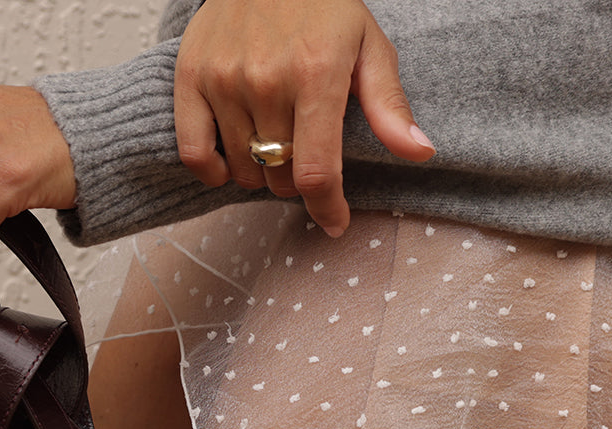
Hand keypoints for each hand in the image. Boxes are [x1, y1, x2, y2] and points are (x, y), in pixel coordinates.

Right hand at [173, 0, 435, 236]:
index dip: (328, 209)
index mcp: (317, 73)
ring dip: (261, 172)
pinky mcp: (191, 79)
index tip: (335, 223)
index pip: (318, 172)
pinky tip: (231, 163)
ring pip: (244, 172)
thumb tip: (420, 152)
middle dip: (298, 180)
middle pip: (281, 178)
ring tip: (272, 141)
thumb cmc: (322, 5)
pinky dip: (214, 171)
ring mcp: (224, 80)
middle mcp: (267, 80)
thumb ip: (389, 104)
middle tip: (304, 152)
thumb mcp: (368, 45)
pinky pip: (196, 155)